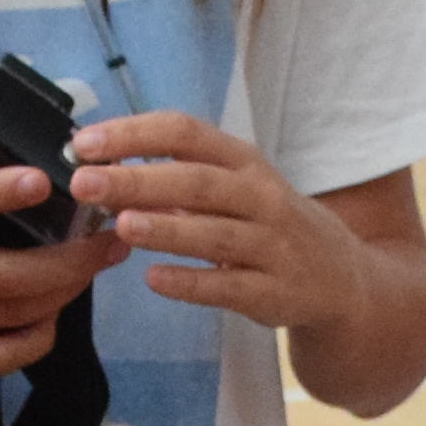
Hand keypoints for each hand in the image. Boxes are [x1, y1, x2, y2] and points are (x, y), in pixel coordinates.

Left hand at [75, 111, 359, 336]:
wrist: (341, 278)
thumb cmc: (268, 223)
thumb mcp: (234, 188)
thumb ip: (174, 179)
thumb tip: (102, 169)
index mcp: (243, 162)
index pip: (186, 133)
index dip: (134, 134)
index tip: (84, 142)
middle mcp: (261, 197)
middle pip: (196, 181)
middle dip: (138, 179)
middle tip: (85, 182)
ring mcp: (271, 246)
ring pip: (215, 234)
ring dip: (167, 227)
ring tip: (121, 223)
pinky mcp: (273, 293)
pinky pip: (228, 286)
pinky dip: (190, 282)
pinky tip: (154, 278)